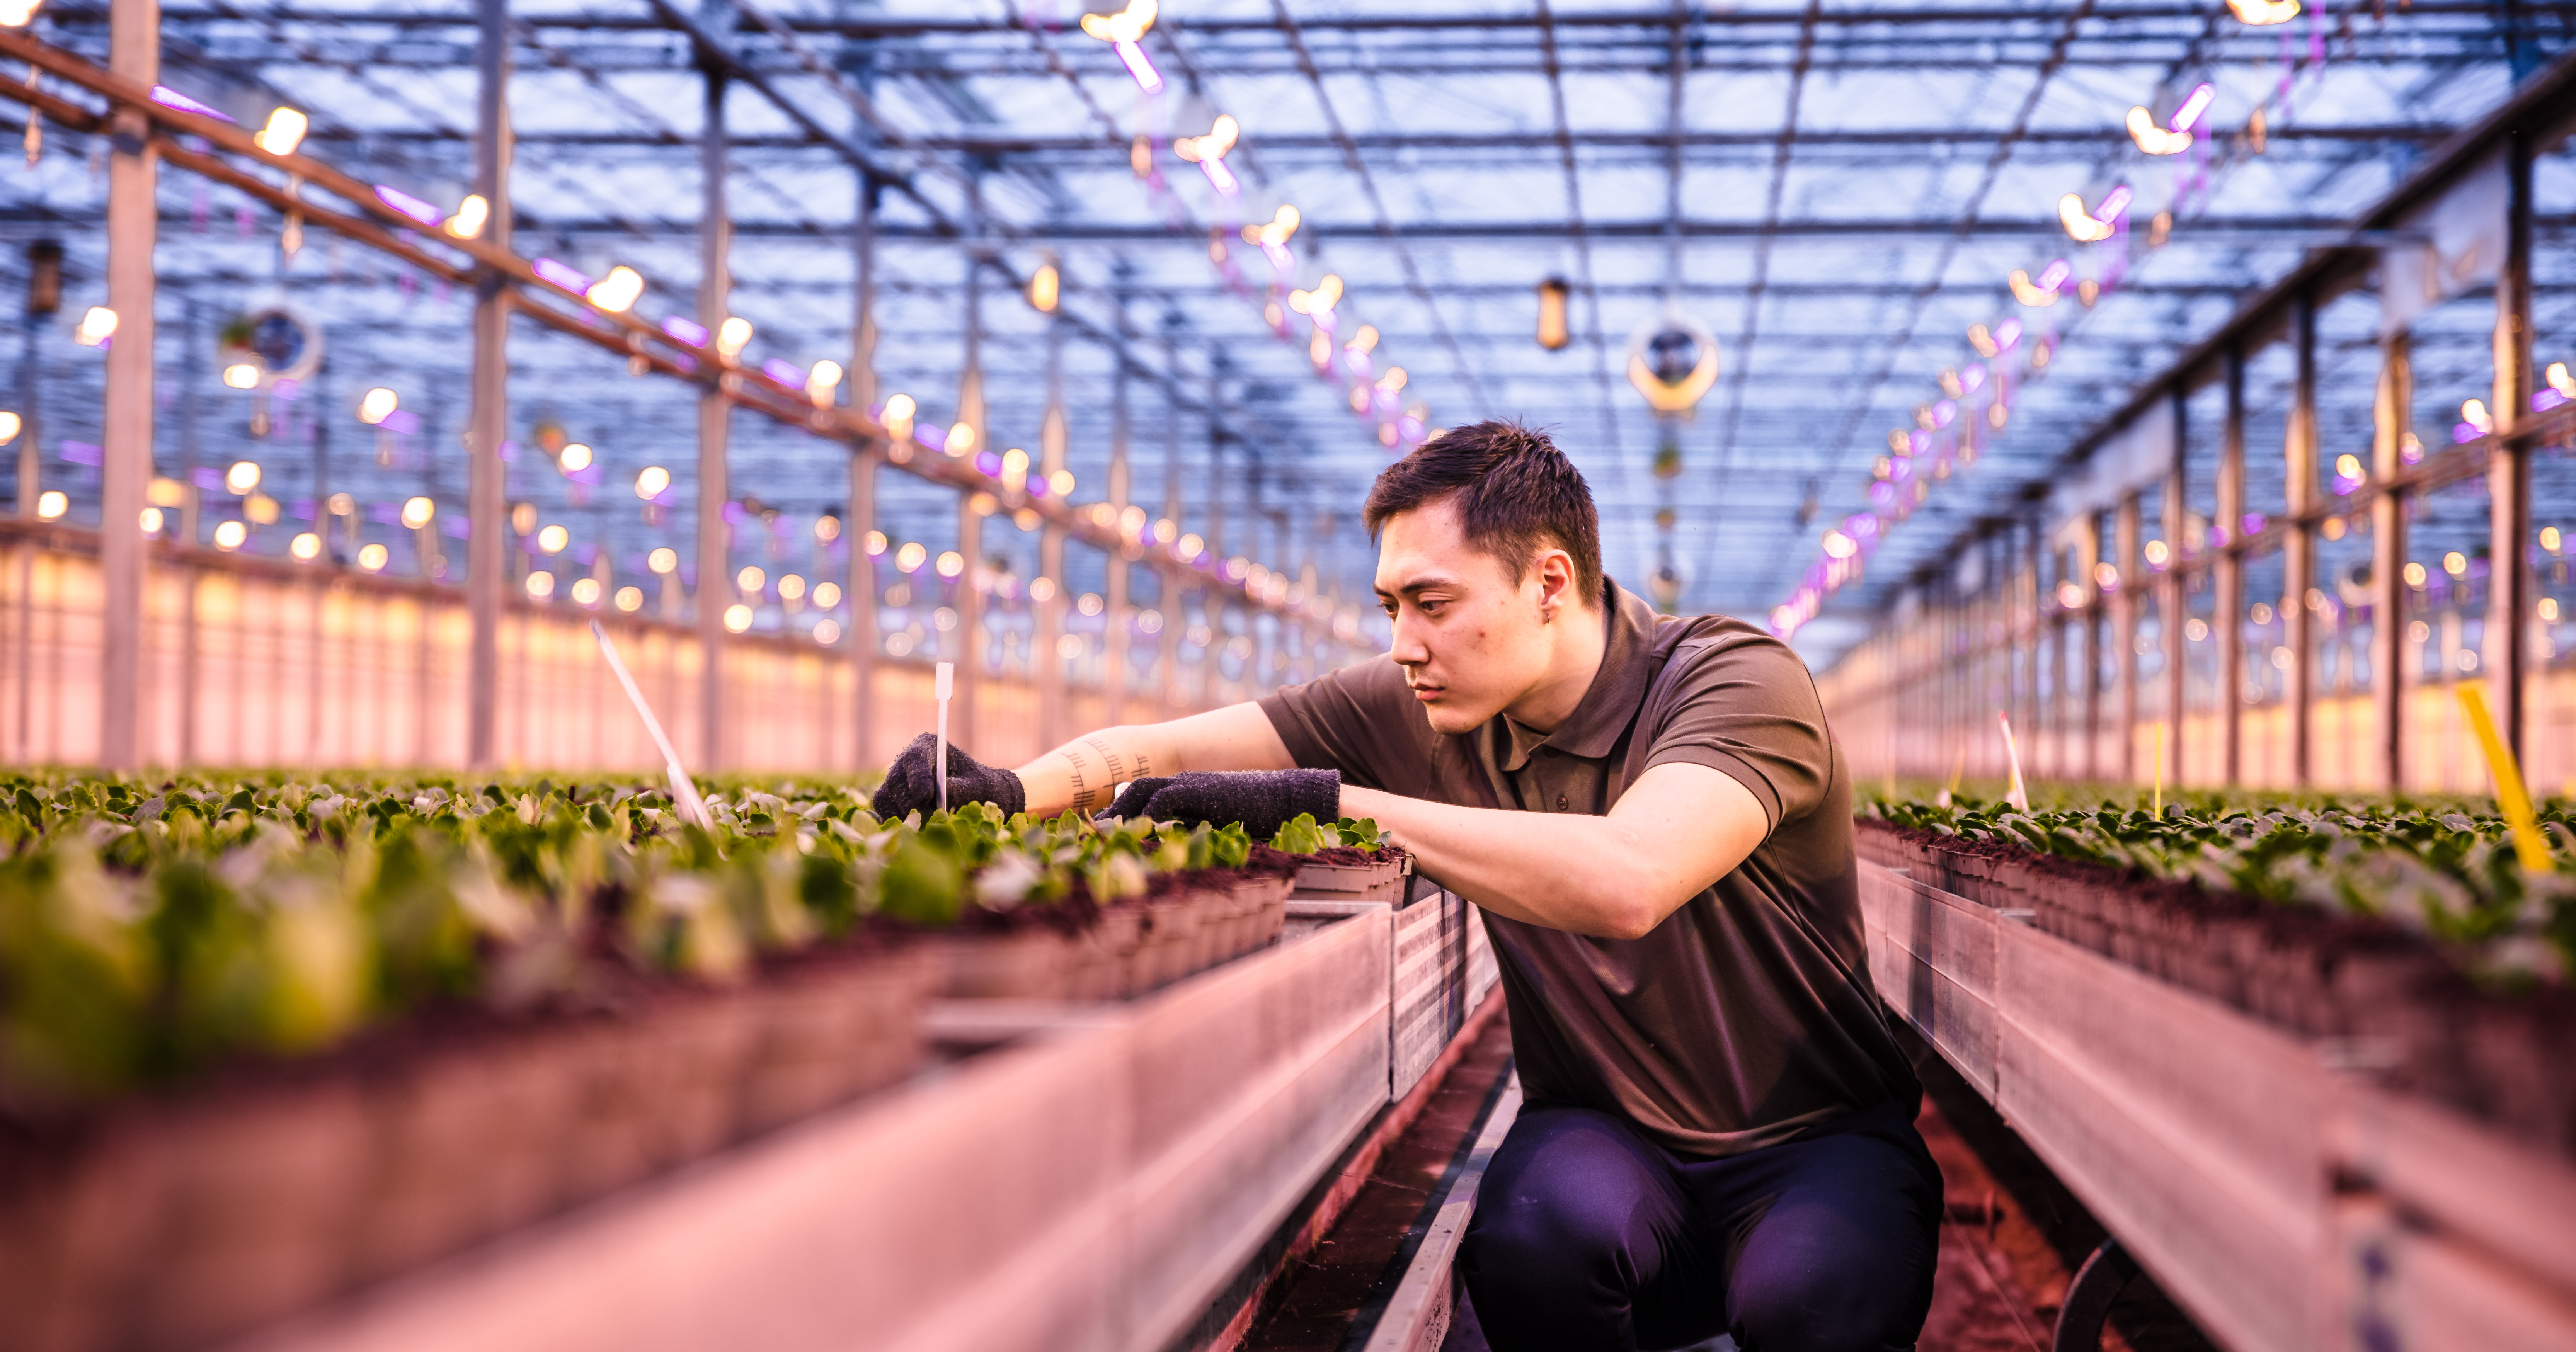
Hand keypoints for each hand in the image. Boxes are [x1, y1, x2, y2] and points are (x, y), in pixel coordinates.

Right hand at [870, 733, 1027, 819]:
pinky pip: (885, 813)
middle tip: (932, 820)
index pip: (914, 757)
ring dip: (904, 817)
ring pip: (884, 799)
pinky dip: (899, 824)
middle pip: (895, 781)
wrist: (976, 800)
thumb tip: (939, 798)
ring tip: (929, 827)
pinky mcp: (891, 802)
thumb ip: (959, 790)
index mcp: (928, 746)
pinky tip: (918, 831)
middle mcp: (906, 762)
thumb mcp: (977, 787)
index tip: (925, 795)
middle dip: (911, 804)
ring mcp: (896, 782)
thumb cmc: (979, 787)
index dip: (917, 777)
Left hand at [1113, 769, 1339, 838]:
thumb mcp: (1218, 825)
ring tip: (1097, 830)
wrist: (1285, 796)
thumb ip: (1194, 831)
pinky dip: (1142, 815)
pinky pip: (1162, 801)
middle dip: (1111, 810)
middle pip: (1135, 791)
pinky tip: (1128, 829)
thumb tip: (1174, 854)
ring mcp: (1189, 784)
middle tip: (1088, 830)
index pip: (1143, 797)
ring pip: (1141, 793)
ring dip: (1119, 811)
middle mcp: (1182, 783)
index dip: (1121, 812)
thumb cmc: (1257, 815)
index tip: (1101, 830)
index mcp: (1185, 791)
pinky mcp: (1197, 790)